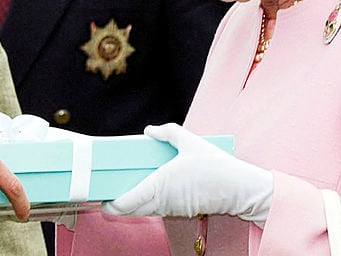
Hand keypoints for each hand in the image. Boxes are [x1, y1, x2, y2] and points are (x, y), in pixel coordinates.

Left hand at [103, 124, 272, 222]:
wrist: (240, 189)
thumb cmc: (215, 166)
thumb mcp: (190, 141)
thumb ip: (168, 132)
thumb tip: (149, 130)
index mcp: (160, 184)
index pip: (127, 203)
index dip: (110, 203)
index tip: (100, 196)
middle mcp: (163, 200)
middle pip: (131, 210)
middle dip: (116, 204)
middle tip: (106, 189)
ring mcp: (172, 208)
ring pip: (144, 210)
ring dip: (132, 203)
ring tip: (122, 186)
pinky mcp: (181, 210)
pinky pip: (157, 209)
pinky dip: (147, 202)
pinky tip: (146, 188)